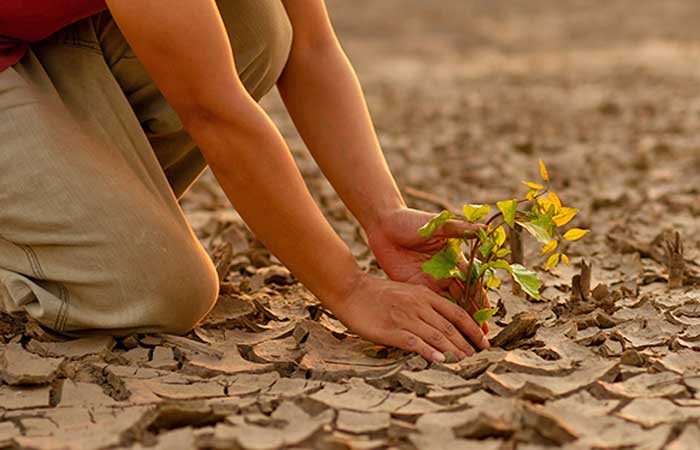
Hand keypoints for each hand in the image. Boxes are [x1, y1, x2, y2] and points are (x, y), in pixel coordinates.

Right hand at [332, 273, 489, 360]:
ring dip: (453, 351)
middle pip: (450, 328)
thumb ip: (425, 305)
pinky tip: (439, 361)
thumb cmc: (378, 294)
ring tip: (465, 363)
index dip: (474, 329)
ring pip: (437, 336)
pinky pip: (415, 342)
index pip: (457, 313)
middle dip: (467, 345)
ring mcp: (406, 317)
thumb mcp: (407, 292)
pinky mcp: (392, 329)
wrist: (351, 290)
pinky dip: (429, 352)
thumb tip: (443, 324)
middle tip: (479, 359)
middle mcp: (419, 305)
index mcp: (425, 295)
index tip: (485, 343)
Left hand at [366, 207, 492, 331]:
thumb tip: (485, 229)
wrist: (384, 224)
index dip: (480, 298)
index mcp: (453, 258)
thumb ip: (459, 229)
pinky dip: (434, 319)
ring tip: (465, 341)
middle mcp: (444, 272)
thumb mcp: (436, 224)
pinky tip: (440, 334)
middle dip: (472, 317)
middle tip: (480, 337)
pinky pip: (427, 305)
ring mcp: (429, 281)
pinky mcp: (413, 286)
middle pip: (462, 298)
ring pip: (446, 306)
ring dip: (455, 323)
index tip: (488, 313)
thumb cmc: (411, 221)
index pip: (471, 282)